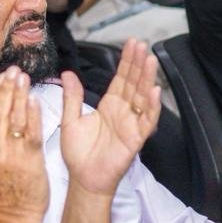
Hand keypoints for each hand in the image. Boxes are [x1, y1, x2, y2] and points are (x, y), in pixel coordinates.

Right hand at [0, 66, 47, 221]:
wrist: (13, 216)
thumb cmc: (0, 190)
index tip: (1, 76)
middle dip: (6, 88)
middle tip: (14, 69)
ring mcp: (10, 154)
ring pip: (14, 118)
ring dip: (19, 95)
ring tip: (24, 77)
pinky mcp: (29, 160)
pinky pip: (31, 132)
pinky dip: (33, 114)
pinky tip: (34, 99)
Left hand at [60, 39, 160, 196]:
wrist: (83, 179)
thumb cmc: (78, 153)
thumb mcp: (70, 120)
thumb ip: (71, 97)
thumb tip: (67, 73)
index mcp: (109, 105)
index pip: (121, 78)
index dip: (127, 61)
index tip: (132, 43)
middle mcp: (123, 111)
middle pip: (134, 83)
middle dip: (139, 64)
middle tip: (143, 45)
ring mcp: (131, 124)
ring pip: (143, 97)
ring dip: (147, 79)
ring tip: (150, 60)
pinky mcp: (135, 139)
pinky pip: (146, 121)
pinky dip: (152, 107)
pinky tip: (154, 91)